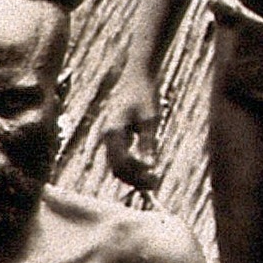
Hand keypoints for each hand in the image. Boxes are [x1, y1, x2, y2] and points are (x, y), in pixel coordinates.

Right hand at [100, 69, 163, 194]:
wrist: (136, 77)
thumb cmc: (145, 94)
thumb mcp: (150, 119)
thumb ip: (148, 143)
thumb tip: (149, 166)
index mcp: (113, 132)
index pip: (121, 164)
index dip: (137, 174)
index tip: (155, 176)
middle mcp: (106, 137)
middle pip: (117, 170)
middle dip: (135, 180)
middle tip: (156, 184)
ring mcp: (108, 139)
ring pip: (117, 167)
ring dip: (134, 176)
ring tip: (154, 179)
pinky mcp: (115, 139)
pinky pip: (120, 160)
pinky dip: (133, 168)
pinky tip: (148, 170)